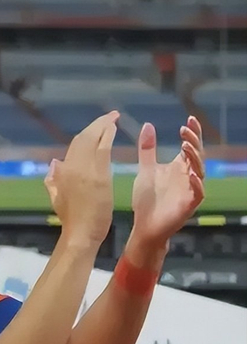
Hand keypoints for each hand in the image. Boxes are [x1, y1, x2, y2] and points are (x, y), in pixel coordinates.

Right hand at [45, 111, 117, 245]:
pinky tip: (114, 127)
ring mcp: (84, 169)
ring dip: (103, 126)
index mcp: (61, 172)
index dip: (85, 134)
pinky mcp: (98, 175)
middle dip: (95, 125)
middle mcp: (70, 167)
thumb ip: (52, 180)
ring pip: (92, 139)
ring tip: (112, 118)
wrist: (80, 233)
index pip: (73, 146)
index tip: (95, 127)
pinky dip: (107, 135)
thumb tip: (54, 162)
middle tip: (108, 116)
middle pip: (82, 139)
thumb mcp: (56, 199)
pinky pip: (102, 148)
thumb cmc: (72, 220)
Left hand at [130, 116, 204, 247]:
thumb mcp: (146, 169)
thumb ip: (148, 149)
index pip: (190, 146)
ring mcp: (190, 191)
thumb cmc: (147, 199)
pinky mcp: (189, 205)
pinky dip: (196, 184)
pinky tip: (191, 175)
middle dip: (193, 141)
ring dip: (194, 158)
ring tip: (185, 146)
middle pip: (197, 155)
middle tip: (185, 130)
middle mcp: (188, 176)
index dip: (192, 133)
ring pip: (199, 171)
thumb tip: (148, 125)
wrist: (144, 225)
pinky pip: (198, 193)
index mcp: (179, 167)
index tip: (189, 118)